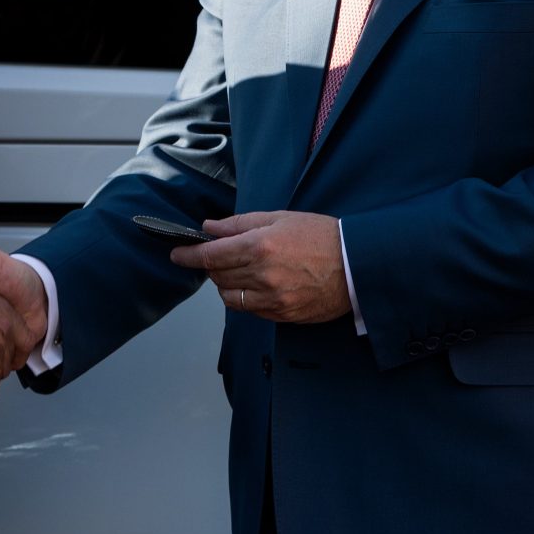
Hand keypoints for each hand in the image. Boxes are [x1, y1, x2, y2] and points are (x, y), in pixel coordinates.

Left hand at [167, 210, 351, 323]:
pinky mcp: (281, 314)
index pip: (211, 255)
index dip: (189, 255)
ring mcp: (272, 299)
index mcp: (260, 246)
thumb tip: (210, 227)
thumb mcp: (280, 219)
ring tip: (239, 271)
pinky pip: (249, 310)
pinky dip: (244, 298)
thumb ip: (241, 224)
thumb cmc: (322, 236)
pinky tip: (256, 285)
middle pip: (217, 276)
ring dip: (225, 284)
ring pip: (229, 296)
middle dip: (211, 266)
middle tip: (217, 256)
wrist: (356, 266)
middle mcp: (262, 275)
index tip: (177, 254)